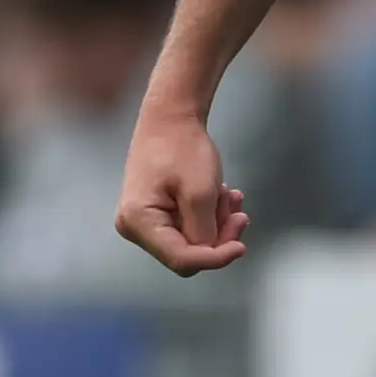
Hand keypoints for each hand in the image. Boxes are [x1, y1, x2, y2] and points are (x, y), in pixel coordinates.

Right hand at [114, 101, 248, 274]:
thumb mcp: (200, 192)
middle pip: (186, 253)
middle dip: (217, 236)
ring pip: (191, 241)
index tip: (242, 247)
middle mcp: (134, 227)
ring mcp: (143, 221)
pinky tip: (222, 196)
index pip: (181, 259)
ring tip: (229, 196)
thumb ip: (205, 230)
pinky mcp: (155, 213)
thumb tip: (211, 253)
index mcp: (138, 222)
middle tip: (240, 214)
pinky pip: (187, 227)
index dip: (215, 259)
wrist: (170, 117)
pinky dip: (209, 215)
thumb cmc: (182, 147)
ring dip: (217, 223)